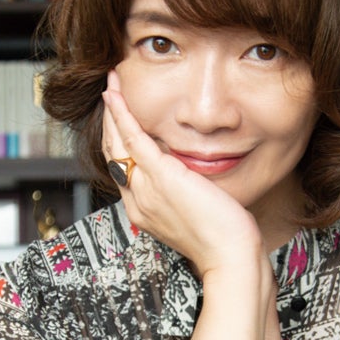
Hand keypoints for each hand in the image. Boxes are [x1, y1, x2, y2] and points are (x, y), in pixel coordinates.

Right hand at [101, 70, 264, 277]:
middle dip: (109, 121)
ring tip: (111, 84)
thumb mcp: (195, 212)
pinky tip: (116, 95)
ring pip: (117, 143)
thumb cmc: (222, 238)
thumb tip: (188, 178)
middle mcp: (137, 201)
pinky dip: (121, 114)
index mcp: (143, 211)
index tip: (119, 119)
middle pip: (112, 154)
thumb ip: (184, 194)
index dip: (117, 141)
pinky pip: (133, 139)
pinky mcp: (161, 176)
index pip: (122, 170)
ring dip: (112, 110)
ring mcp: (145, 189)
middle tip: (110, 92)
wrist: (229, 255)